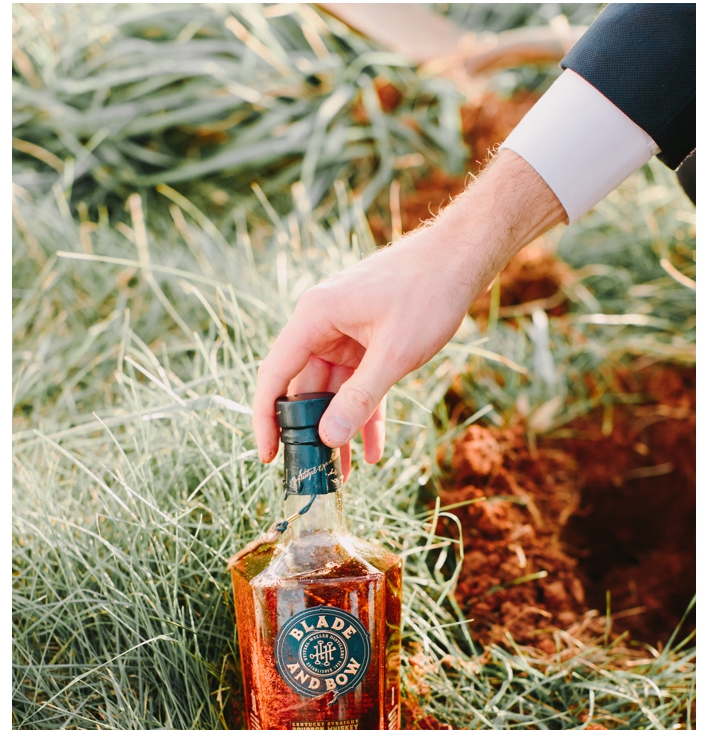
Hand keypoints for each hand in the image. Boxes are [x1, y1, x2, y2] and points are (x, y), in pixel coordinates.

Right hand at [251, 150, 564, 471]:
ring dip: (340, 428)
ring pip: (332, 391)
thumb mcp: (394, 354)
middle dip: (310, 432)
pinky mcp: (366, 339)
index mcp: (314, 318)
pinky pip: (358, 383)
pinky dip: (364, 412)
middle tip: (313, 472)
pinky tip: (373, 449)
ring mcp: (344, 333)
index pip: (275, 375)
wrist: (464, 256)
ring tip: (344, 473)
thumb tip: (328, 439)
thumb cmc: (428, 292)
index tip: (268, 455)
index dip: (266, 419)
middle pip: (303, 388)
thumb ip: (359, 398)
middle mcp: (321, 325)